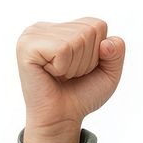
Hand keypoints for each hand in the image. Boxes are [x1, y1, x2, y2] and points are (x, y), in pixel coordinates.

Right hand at [16, 18, 125, 137]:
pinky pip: (62, 49)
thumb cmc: (82, 94)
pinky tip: (50, 74)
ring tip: (60, 75)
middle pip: (88, 31)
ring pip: (76, 40)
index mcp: (63, 28)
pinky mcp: (26, 46)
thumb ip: (117, 52)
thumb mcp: (109, 73)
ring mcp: (33, 34)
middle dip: (87, 60)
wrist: (62, 118)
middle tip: (70, 75)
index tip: (82, 68)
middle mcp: (46, 27)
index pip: (98, 25)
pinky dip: (63, 68)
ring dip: (75, 66)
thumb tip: (107, 43)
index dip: (98, 52)